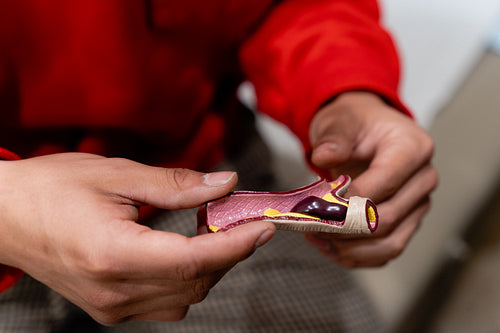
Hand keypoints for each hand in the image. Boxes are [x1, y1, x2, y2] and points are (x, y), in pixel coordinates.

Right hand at [0, 153, 274, 324]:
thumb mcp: (117, 174)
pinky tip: (188, 251)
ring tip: (218, 232)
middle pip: (197, 281)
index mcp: (115, 254)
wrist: (3, 216)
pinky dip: (188, 279)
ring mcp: (111, 307)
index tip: (265, 226)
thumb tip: (225, 184)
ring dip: (212, 267)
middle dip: (232, 252)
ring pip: (186, 297)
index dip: (238, 244)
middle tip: (246, 220)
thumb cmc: (52, 187)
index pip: (195, 259)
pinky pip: (165, 303)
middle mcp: (115, 291)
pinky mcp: (109, 309)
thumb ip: (176, 184)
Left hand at [305, 91, 437, 266]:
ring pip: (390, 244)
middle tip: (309, 224)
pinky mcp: (405, 224)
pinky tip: (329, 247)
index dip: (350, 199)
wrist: (365, 132)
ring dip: (349, 249)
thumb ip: (334, 138)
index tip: (318, 205)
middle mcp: (422, 180)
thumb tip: (324, 156)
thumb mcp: (340, 121)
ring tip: (317, 239)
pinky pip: (385, 252)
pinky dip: (356, 256)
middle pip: (387, 218)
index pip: (385, 182)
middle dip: (344, 227)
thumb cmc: (356, 124)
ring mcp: (416, 205)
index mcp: (413, 148)